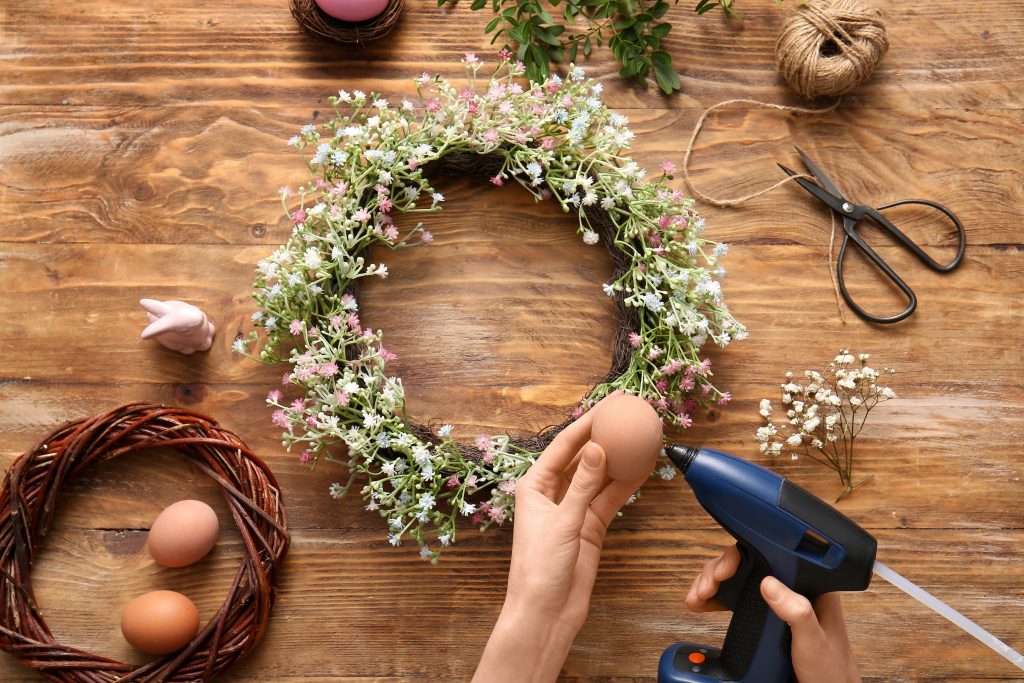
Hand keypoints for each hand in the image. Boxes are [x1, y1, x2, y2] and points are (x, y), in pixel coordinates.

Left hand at [474, 392, 649, 682]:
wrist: (545, 612)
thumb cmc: (539, 569)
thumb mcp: (562, 522)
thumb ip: (583, 485)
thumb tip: (599, 448)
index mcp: (534, 485)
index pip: (564, 446)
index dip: (586, 424)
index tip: (609, 406)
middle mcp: (553, 493)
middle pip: (583, 456)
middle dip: (604, 435)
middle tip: (628, 416)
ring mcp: (573, 509)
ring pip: (600, 476)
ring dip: (619, 459)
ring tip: (641, 437)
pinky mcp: (589, 526)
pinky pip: (610, 498)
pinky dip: (626, 484)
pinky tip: (643, 468)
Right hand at [685, 546, 860, 682]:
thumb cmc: (831, 671)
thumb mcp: (814, 642)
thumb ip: (796, 613)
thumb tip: (769, 583)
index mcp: (809, 585)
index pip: (770, 556)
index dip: (740, 558)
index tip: (723, 571)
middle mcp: (791, 588)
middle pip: (747, 565)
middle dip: (718, 573)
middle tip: (704, 589)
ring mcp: (777, 602)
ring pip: (738, 580)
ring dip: (712, 585)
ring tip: (697, 597)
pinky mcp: (766, 616)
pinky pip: (737, 599)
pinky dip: (716, 599)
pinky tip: (704, 603)